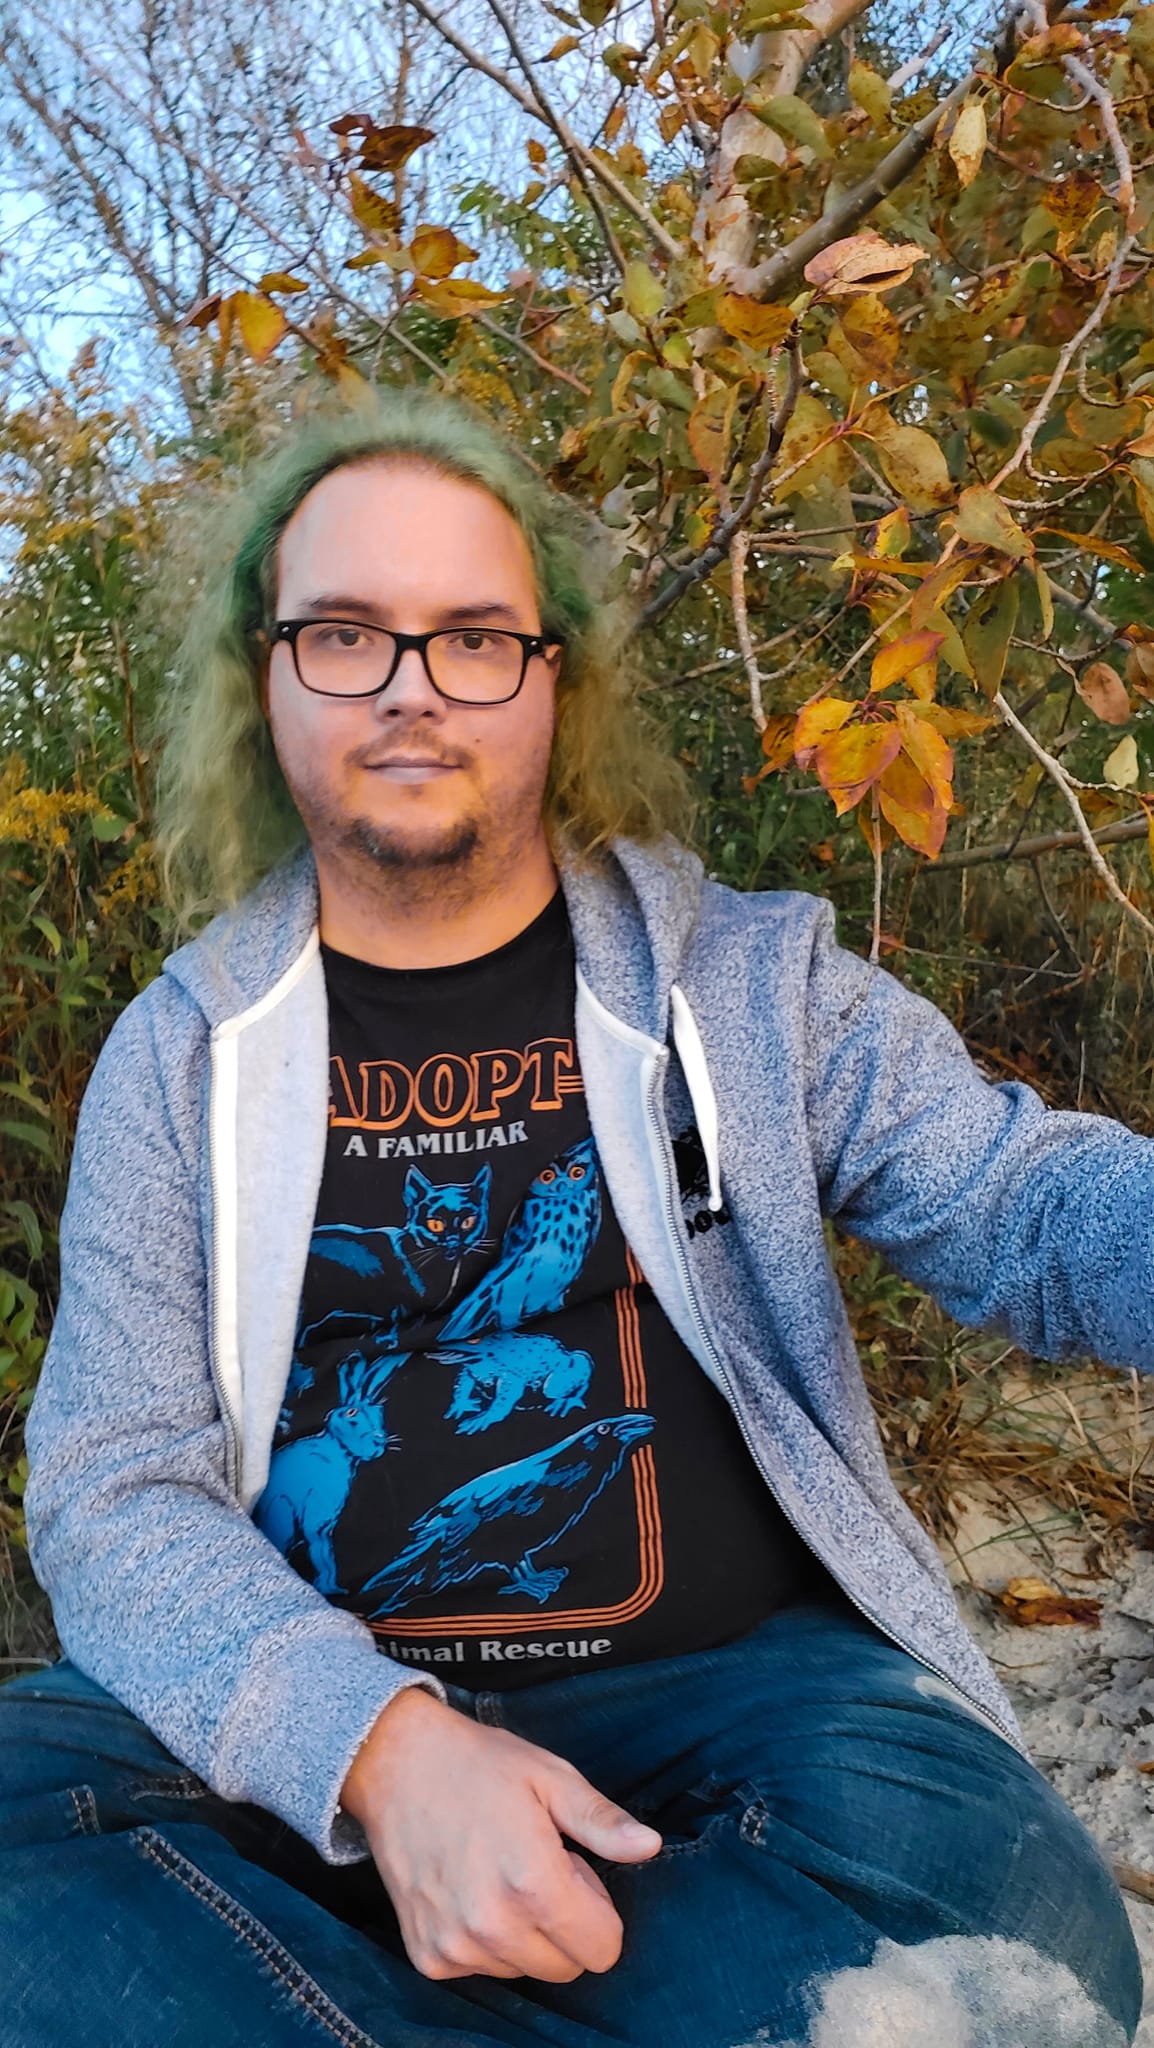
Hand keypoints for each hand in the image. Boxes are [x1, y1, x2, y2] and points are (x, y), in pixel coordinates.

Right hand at [340, 1686, 662, 1982]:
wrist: (396, 1764)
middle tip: (537, 1867)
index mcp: (534, 1884)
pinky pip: (480, 1969)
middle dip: (565, 1924)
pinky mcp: (428, 1955)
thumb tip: (650, 1847)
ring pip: (524, 1970)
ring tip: (499, 1873)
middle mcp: (493, 1926)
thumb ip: (602, 1822)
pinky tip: (469, 1889)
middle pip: (566, 1968)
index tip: (573, 1869)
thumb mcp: (552, 1778)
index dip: (597, 1908)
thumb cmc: (481, 1766)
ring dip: (524, 1933)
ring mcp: (455, 1946)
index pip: (603, 1949)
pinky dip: (484, 1939)